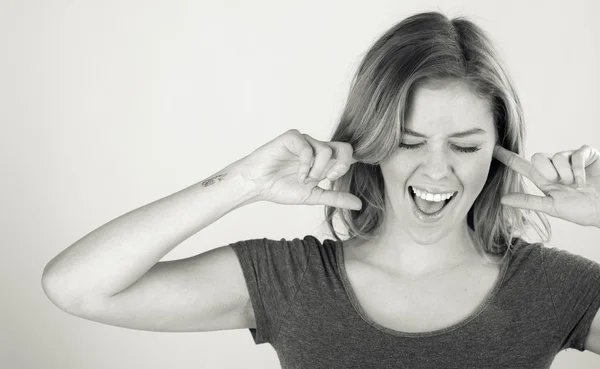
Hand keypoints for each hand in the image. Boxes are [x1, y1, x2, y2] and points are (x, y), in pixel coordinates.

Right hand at [239, 129, 361, 209]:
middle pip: (345, 147)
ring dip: (317, 170)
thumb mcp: (314, 196)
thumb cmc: (281, 188)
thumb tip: (359, 205)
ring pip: (326, 150)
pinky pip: (307, 147)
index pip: (348, 156)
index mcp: (325, 161)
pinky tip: (298, 175)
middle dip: (340, 166)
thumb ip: (335, 198)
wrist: (256, 185)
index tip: (334, 180)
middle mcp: (317, 148)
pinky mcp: (292, 138)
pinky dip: (305, 165)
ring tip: (304, 180)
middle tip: (327, 179)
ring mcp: (305, 142)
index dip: (349, 166)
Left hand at [493, 145, 599, 226]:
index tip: (493, 148)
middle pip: (538, 157)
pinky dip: (580, 169)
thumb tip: (502, 199)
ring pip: (557, 157)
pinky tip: (586, 179)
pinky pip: (576, 154)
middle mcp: (555, 166)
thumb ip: (527, 201)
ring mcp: (570, 158)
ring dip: (568, 174)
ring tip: (577, 185)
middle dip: (549, 173)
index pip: (522, 166)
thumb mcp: (551, 207)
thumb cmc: (581, 210)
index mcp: (545, 179)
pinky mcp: (586, 153)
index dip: (508, 157)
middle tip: (562, 184)